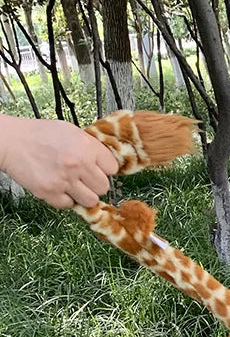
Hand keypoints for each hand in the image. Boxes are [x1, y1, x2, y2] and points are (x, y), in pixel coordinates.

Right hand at [0, 114, 118, 207]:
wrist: (10, 141)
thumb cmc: (39, 134)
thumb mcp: (70, 131)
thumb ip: (90, 146)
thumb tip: (106, 162)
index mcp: (86, 147)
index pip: (112, 168)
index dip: (105, 169)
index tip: (98, 169)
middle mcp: (78, 165)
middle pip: (104, 187)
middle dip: (95, 184)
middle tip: (83, 177)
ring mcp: (65, 181)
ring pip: (91, 200)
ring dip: (83, 195)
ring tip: (72, 184)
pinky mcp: (51, 193)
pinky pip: (69, 205)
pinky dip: (65, 199)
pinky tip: (58, 186)